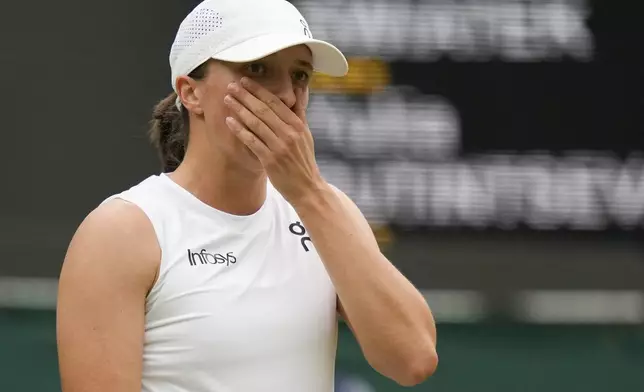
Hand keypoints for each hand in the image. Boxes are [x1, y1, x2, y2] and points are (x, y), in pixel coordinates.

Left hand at [223, 77, 325, 205]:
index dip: (259, 90)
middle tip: (231, 86)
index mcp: (297, 125)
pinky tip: (229, 121)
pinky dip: (240, 130)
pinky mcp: (270, 160)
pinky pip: (252, 141)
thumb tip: (299, 89)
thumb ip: (300, 112)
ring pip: (256, 123)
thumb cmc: (304, 160)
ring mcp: (279, 146)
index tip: (245, 81)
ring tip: (228, 100)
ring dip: (240, 109)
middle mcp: (289, 133)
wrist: (307, 187)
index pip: (275, 102)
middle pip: (263, 110)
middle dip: (245, 96)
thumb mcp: (306, 134)